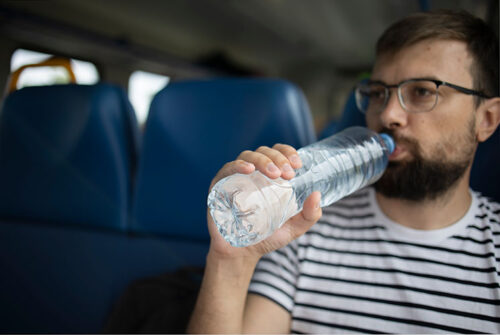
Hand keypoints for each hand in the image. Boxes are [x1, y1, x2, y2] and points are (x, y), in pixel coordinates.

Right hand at [206, 144, 321, 260]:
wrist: (241, 254)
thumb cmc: (266, 237)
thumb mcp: (294, 227)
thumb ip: (309, 215)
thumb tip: (317, 194)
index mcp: (270, 176)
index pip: (278, 153)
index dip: (287, 152)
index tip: (297, 164)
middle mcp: (252, 173)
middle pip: (264, 152)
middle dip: (278, 158)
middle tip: (288, 173)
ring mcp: (235, 178)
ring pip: (247, 156)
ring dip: (262, 160)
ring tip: (274, 173)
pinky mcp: (219, 186)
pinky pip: (227, 169)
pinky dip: (238, 165)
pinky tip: (248, 169)